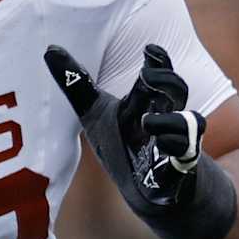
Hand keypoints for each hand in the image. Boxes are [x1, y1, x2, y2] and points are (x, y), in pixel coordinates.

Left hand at [44, 42, 238, 238]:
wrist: (147, 189)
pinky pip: (186, 154)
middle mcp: (167, 116)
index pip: (158, 74)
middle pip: (176, 90)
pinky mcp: (179, 167)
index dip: (158, 60)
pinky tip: (159, 148)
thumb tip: (50, 50)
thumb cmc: (122, 143)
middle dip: (165, 80)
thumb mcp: (95, 114)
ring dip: (170, 120)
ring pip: (189, 122)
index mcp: (147, 101)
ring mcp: (177, 141)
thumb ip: (76, 84)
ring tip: (147, 121)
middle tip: (146, 75)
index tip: (149, 50)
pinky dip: (174, 150)